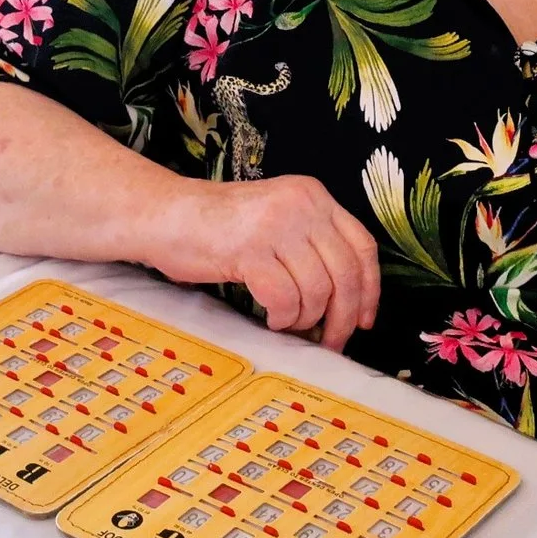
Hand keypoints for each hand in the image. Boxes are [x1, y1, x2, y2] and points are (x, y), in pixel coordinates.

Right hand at [146, 173, 381, 351]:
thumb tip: (346, 302)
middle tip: (332, 341)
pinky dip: (281, 317)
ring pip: (317, 290)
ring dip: (305, 319)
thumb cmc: (219, 226)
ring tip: (287, 322)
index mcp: (313, 195)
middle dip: (343, 317)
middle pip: (346, 274)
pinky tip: (270, 317)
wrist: (166, 214)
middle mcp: (301, 205)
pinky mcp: (250, 249)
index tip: (365, 319)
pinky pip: (284, 298)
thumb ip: (311, 244)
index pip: (362, 246)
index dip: (370, 289)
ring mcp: (276, 225)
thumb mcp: (277, 220)